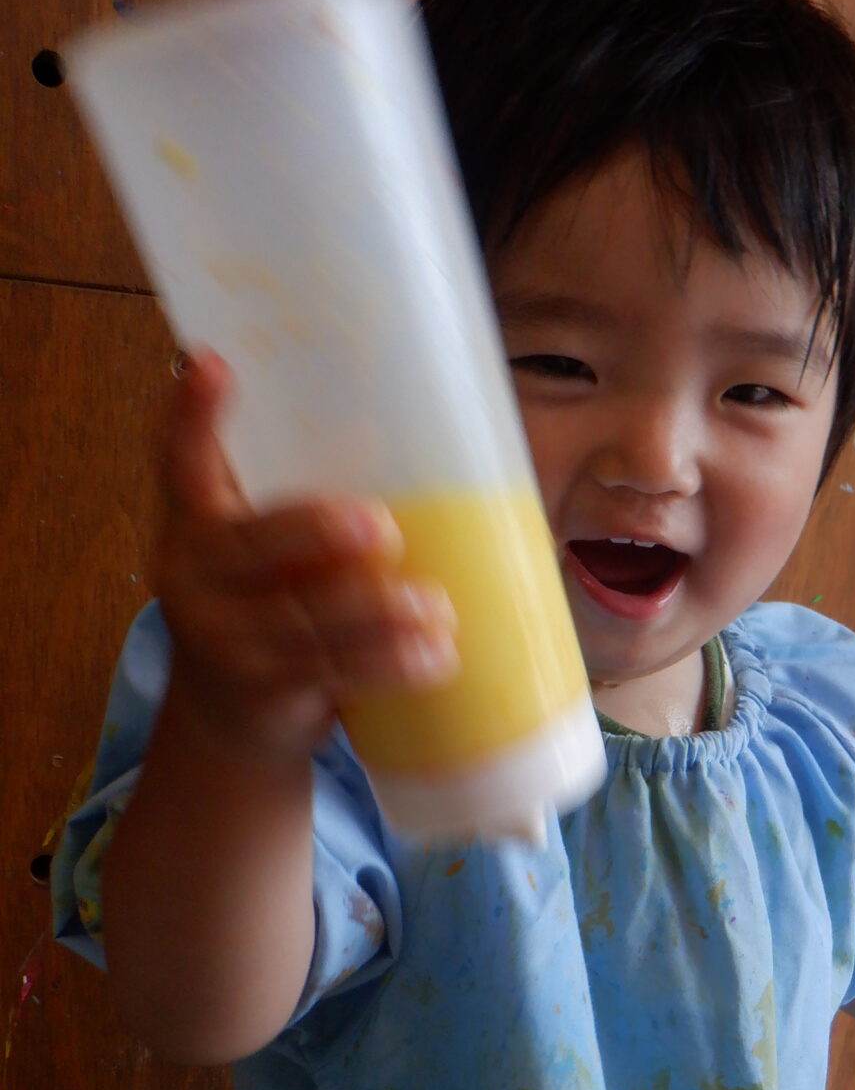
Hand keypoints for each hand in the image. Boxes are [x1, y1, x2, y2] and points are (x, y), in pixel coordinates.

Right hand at [153, 349, 457, 758]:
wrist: (225, 726)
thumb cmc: (267, 613)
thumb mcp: (260, 558)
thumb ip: (303, 517)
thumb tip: (423, 447)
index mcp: (194, 524)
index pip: (181, 461)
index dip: (190, 413)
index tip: (211, 363)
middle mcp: (194, 575)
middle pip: (253, 544)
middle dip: (317, 532)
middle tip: (382, 526)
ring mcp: (223, 638)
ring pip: (306, 616)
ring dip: (380, 612)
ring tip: (437, 606)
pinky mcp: (262, 690)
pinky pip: (334, 670)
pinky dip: (391, 664)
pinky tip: (435, 658)